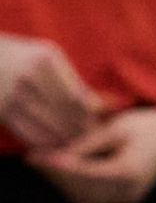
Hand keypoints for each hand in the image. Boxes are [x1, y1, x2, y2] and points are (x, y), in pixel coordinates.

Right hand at [0, 35, 101, 154]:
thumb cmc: (21, 57)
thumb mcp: (46, 56)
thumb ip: (72, 80)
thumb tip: (100, 107)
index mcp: (45, 59)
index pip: (77, 98)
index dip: (87, 116)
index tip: (93, 125)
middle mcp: (29, 75)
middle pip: (66, 114)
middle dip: (79, 130)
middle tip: (87, 140)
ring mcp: (14, 93)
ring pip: (50, 127)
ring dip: (65, 140)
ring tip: (74, 145)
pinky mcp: (2, 110)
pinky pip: (31, 133)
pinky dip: (46, 143)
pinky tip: (54, 146)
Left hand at [34, 106, 155, 202]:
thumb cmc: (147, 127)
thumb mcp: (115, 128)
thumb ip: (88, 144)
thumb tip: (59, 156)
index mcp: (126, 172)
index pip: (82, 175)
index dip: (55, 167)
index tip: (35, 156)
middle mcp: (127, 193)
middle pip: (81, 193)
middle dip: (55, 179)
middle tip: (35, 161)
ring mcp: (128, 201)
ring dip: (64, 188)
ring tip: (46, 168)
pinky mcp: (126, 201)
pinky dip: (76, 193)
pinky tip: (65, 177)